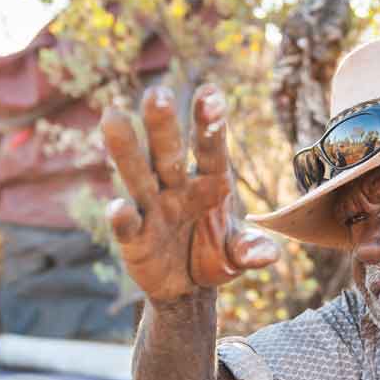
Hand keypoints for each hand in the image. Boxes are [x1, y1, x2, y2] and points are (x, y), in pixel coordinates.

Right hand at [101, 84, 278, 300]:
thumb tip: (267, 254)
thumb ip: (251, 249)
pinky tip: (117, 206)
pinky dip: (121, 217)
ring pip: (139, 175)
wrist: (188, 288)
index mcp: (211, 181)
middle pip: (169, 152)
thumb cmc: (217, 255)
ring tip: (112, 117)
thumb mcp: (238, 253)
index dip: (209, 122)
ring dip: (127, 150)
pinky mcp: (134, 238)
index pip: (211, 147)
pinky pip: (128, 225)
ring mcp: (153, 209)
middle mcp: (178, 187)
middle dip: (163, 124)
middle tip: (158, 92)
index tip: (211, 92)